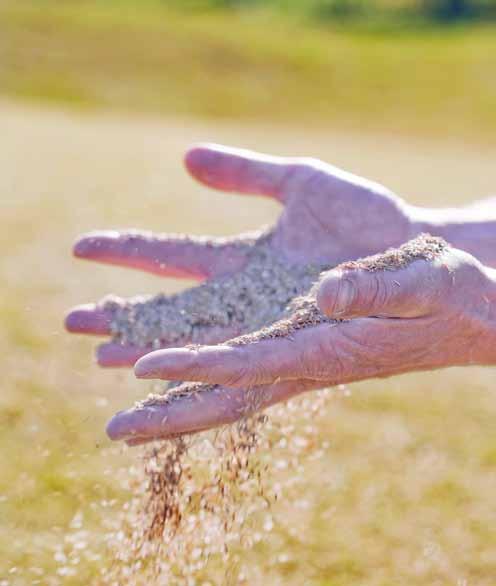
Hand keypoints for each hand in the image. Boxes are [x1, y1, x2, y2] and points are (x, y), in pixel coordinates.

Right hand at [66, 143, 415, 365]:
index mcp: (246, 262)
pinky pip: (238, 376)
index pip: (175, 257)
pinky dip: (195, 380)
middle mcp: (250, 304)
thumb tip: (185, 159)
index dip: (129, 252)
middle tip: (72, 322)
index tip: (82, 247)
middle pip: (176, 314)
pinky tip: (156, 386)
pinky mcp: (295, 358)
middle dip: (126, 318)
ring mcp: (270, 332)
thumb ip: (245, 173)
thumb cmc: (368, 220)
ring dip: (150, 359)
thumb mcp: (301, 183)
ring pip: (197, 353)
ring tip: (102, 366)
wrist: (423, 255)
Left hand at [106, 235, 495, 444]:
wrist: (461, 309)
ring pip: (225, 379)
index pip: (250, 368)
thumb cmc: (451, 294)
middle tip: (114, 434)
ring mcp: (299, 354)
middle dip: (169, 415)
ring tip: (118, 379)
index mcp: (328, 350)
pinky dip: (200, 363)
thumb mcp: (424, 278)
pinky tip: (172, 355)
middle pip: (225, 398)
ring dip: (173, 386)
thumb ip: (377, 288)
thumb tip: (326, 292)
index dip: (197, 369)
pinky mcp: (301, 339)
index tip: (141, 368)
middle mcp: (304, 361)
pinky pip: (241, 357)